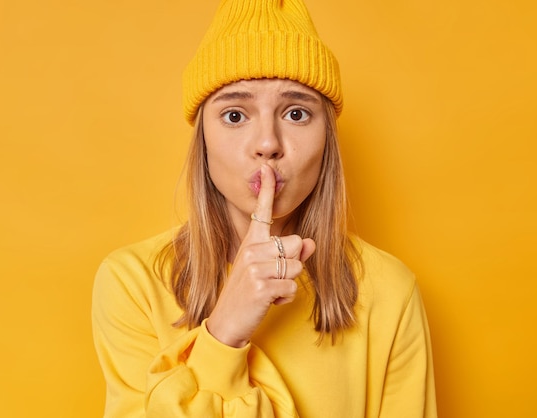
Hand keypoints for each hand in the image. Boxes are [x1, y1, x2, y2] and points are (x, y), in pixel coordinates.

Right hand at [206, 164, 315, 347]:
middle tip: (272, 278)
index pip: (260, 213)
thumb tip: (310, 242)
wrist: (226, 321)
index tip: (268, 168)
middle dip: (292, 263)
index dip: (266, 190)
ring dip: (289, 282)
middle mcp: (250, 250)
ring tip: (270, 289)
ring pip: (297, 265)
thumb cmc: (248, 293)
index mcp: (250, 243)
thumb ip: (289, 254)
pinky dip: (286, 297)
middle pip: (294, 243)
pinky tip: (269, 300)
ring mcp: (254, 268)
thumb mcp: (266, 271)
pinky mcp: (261, 286)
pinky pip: (292, 285)